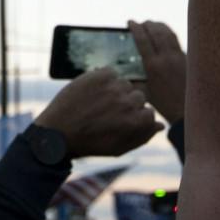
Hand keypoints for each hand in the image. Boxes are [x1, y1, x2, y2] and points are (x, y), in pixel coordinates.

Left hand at [35, 68, 161, 158]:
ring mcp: (114, 87)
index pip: (149, 112)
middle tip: (108, 113)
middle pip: (139, 96)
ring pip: (125, 83)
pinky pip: (110, 72)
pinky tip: (93, 91)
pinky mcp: (100, 75)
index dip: (135, 117)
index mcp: (137, 122)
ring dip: (116, 91)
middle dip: (126, 104)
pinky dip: (103, 79)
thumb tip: (160, 125)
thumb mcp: (119, 147)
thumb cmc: (90, 143)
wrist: (58, 132)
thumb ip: (143, 136)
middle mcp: (129, 103)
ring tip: (98, 103)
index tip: (121, 122)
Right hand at [128, 20, 185, 123]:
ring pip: (168, 33)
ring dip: (159, 26)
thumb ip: (134, 81)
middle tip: (141, 22)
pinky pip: (176, 40)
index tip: (130, 22)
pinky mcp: (187, 59)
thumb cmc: (165, 105)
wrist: (188, 110)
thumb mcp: (145, 93)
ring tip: (152, 24)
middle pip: (156, 32)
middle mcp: (166, 58)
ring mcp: (178, 57)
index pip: (142, 39)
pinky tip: (166, 34)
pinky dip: (169, 33)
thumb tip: (122, 73)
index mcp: (153, 66)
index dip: (135, 28)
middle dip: (147, 24)